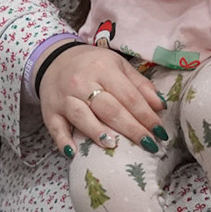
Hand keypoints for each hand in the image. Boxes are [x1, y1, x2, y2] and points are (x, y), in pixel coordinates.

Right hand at [37, 42, 164, 157]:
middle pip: (109, 109)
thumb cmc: (92, 65)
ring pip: (82, 116)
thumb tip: (160, 106)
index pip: (129, 96)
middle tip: (149, 145)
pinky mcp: (50, 111)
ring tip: (113, 145)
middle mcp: (82, 82)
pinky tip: (73, 152)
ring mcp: (64, 97)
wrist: (54, 59)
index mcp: (103, 68)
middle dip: (131, 129)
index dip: (146, 116)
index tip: (160, 132)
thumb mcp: (118, 66)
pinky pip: (55, 127)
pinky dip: (63, 141)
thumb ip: (139, 85)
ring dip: (97, 132)